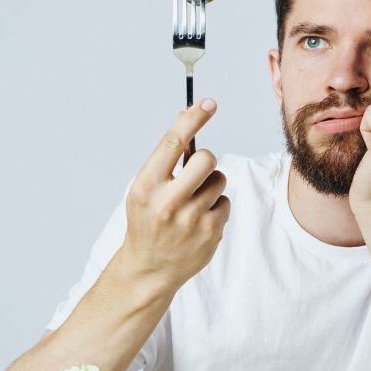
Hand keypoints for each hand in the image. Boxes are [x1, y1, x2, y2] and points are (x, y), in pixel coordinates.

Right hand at [119, 99, 230, 289]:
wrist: (149, 267)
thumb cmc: (147, 220)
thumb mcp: (145, 188)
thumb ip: (165, 157)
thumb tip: (184, 116)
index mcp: (147, 186)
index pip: (172, 143)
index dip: (193, 119)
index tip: (209, 103)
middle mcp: (168, 202)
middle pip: (206, 159)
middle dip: (205, 160)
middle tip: (196, 171)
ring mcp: (191, 219)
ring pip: (219, 180)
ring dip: (210, 185)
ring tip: (193, 202)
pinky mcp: (211, 232)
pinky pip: (225, 202)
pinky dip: (216, 207)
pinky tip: (199, 220)